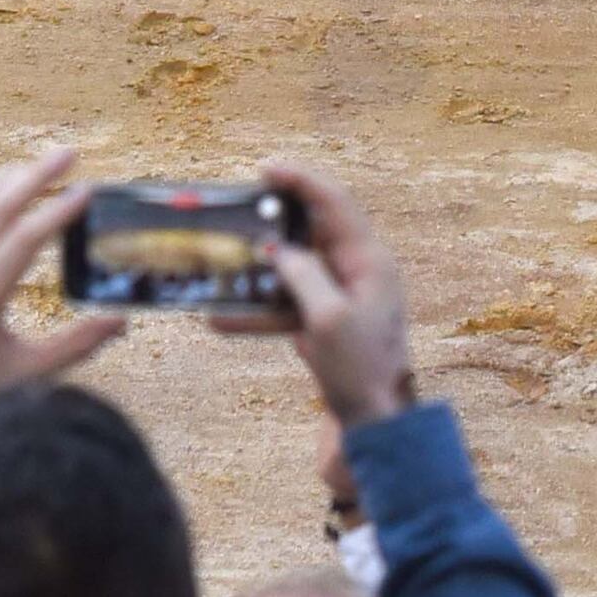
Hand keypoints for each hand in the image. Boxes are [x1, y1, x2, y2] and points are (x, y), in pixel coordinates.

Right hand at [228, 158, 414, 429]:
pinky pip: (287, 307)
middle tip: (239, 207)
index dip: (301, 181)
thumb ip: (302, 275)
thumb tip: (277, 248)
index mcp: (369, 262)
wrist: (376, 428)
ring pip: (294, 270)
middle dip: (275, 219)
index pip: (335, 204)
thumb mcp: (327, 319)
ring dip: (258, 268)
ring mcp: (342, 300)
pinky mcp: (326, 326)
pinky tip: (220, 320)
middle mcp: (359, 273)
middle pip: (313, 231)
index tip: (265, 168)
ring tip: (223, 258)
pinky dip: (258, 311)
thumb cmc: (360, 371)